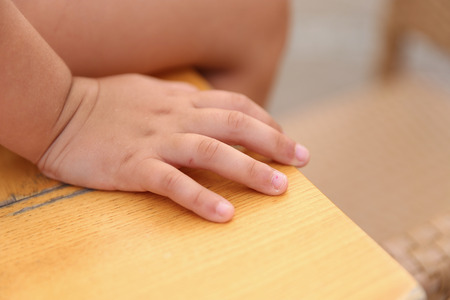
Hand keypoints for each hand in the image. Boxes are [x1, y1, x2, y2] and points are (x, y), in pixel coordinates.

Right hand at [37, 74, 308, 221]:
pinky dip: (201, 198)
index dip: (264, 120)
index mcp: (180, 100)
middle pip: (236, 125)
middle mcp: (175, 117)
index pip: (235, 105)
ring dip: (250, 170)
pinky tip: (225, 214)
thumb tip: (204, 109)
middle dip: (274, 142)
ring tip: (279, 188)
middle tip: (302, 159)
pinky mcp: (134, 166)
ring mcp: (156, 141)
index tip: (284, 136)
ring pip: (213, 152)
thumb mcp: (149, 92)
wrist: (58, 109)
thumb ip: (179, 101)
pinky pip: (174, 183)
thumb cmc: (104, 103)